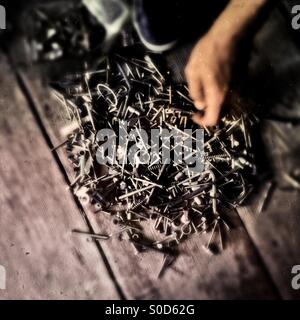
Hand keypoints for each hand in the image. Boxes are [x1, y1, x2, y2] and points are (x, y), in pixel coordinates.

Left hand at [185, 0, 268, 126]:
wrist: (228, 36)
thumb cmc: (207, 53)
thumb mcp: (192, 72)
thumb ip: (195, 91)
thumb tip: (199, 105)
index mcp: (216, 95)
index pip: (212, 120)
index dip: (202, 121)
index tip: (194, 114)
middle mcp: (229, 96)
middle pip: (218, 112)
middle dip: (206, 110)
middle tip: (197, 99)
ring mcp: (235, 89)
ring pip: (222, 103)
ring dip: (211, 101)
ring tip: (202, 88)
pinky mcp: (237, 82)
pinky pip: (226, 94)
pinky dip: (217, 93)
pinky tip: (209, 80)